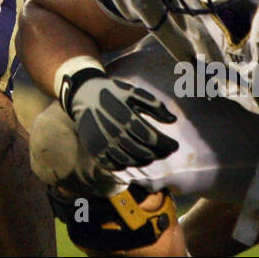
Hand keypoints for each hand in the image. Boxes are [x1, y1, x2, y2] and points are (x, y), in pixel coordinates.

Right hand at [61, 72, 177, 170]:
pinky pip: (114, 165)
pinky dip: (126, 165)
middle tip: (166, 151)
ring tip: (151, 155)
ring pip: (130, 161)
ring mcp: (103, 143)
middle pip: (143, 152)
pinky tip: (133, 158)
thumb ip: (154, 105)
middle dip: (159, 154)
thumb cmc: (112, 92)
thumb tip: (173, 120)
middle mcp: (114, 132)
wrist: (83, 95)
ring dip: (144, 160)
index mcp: (125, 116)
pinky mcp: (95, 150)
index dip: (166, 145)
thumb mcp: (133, 92)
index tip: (175, 146)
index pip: (152, 138)